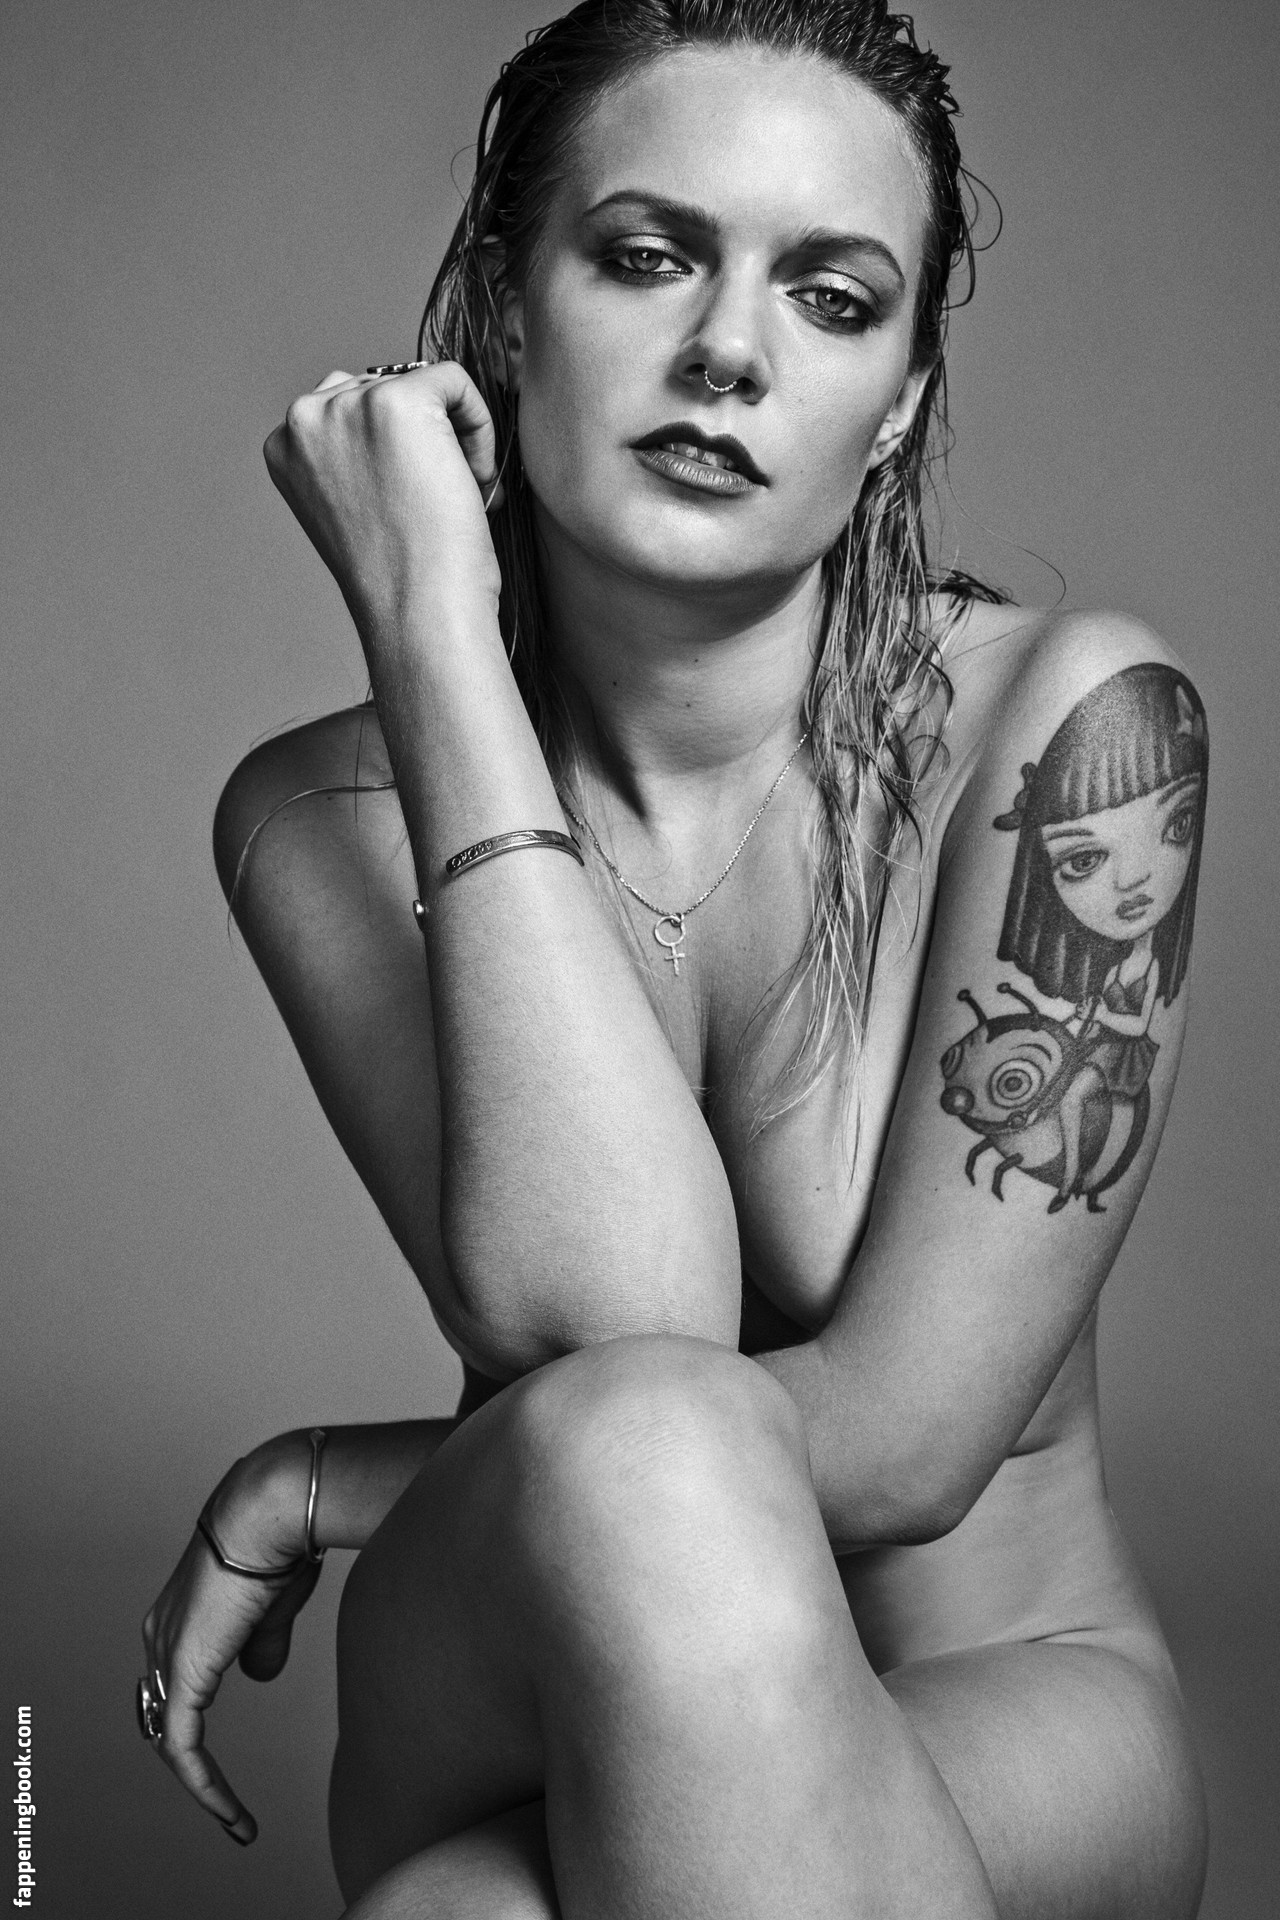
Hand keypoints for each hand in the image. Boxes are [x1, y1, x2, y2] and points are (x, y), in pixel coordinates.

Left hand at [140, 1447, 320, 1844]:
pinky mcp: (182, 1676)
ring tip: (237, 1819)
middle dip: (194, 1758)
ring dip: (205, 1782)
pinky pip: (183, 1748)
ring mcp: (167, 1654)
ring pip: (174, 1736)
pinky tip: (231, 1813)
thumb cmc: (280, 1540)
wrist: (273, 1509)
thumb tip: (259, 1676)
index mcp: (182, 1610)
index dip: (198, 1714)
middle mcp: (162, 1631)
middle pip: (167, 1711)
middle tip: (225, 1802)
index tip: (227, 1741)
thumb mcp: (274, 1603)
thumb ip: (262, 1643)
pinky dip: (205, 1786)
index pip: (178, 1677)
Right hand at [263, 361, 504, 644]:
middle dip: (420, 439)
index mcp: (283, 446)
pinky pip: (456, 382)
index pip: (347, 410)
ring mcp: (348, 405)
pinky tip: (476, 480)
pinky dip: (480, 426)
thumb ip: (349, 457)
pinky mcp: (397, 400)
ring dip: (451, 435)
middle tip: (438, 502)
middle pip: (383, 390)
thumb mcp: (349, 508)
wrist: (417, 612)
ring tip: (458, 493)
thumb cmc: (398, 580)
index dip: (392, 453)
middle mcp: (303, 417)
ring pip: (422, 386)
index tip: (408, 501)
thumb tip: (391, 419)